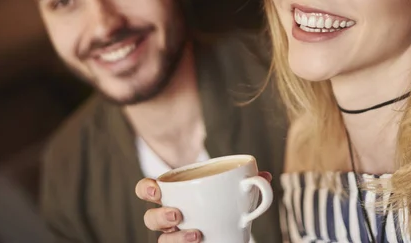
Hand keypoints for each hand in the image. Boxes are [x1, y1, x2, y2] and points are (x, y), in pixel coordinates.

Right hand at [135, 171, 271, 242]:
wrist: (228, 234)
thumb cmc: (224, 206)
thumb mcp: (234, 193)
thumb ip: (247, 184)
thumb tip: (265, 175)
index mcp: (175, 195)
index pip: (147, 190)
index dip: (146, 189)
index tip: (157, 190)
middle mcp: (170, 219)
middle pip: (149, 219)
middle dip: (159, 217)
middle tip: (178, 215)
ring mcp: (175, 238)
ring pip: (161, 242)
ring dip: (175, 239)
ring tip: (195, 235)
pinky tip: (201, 242)